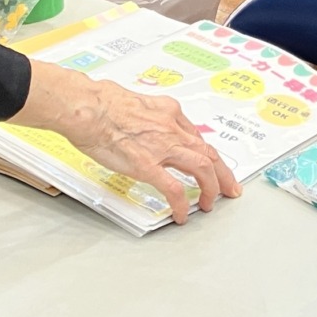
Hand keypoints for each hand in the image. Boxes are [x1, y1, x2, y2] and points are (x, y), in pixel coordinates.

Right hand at [15, 63, 239, 223]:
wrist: (87, 106)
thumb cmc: (101, 102)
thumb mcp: (135, 101)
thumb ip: (147, 115)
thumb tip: (143, 121)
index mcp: (168, 111)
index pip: (196, 136)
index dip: (207, 154)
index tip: (210, 164)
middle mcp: (171, 127)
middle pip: (208, 152)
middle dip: (222, 174)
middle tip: (228, 189)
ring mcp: (162, 147)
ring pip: (202, 167)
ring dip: (210, 188)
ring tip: (208, 204)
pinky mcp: (148, 165)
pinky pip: (174, 189)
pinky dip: (182, 204)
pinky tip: (181, 214)